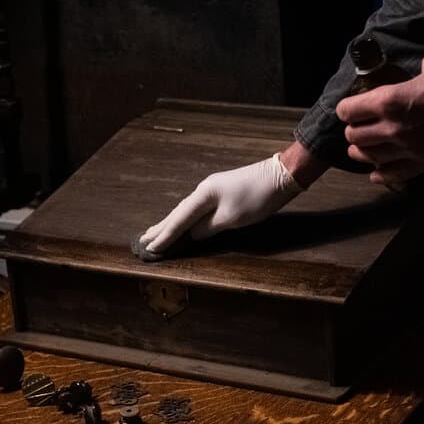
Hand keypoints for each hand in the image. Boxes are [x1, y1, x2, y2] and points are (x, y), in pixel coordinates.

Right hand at [138, 142, 321, 254]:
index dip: (164, 236)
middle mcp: (203, 191)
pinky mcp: (221, 193)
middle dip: (160, 228)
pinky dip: (185, 219)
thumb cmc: (257, 197)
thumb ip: (208, 228)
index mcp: (203, 196)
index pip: (179, 220)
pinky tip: (182, 223)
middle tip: (143, 240)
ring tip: (155, 232)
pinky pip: (196, 209)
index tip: (149, 248)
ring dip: (170, 223)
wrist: (281, 175)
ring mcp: (212, 190)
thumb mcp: (232, 218)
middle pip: (177, 213)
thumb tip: (192, 234)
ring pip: (186, 211)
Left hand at [336, 47, 423, 184]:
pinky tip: (376, 173)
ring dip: (363, 152)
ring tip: (363, 147)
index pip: (348, 111)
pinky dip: (381, 175)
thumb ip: (416, 73)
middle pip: (355, 136)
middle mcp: (394, 127)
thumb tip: (418, 75)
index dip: (347, 108)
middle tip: (359, 126)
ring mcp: (410, 148)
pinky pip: (394, 175)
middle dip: (354, 130)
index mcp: (390, 100)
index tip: (351, 108)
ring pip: (369, 157)